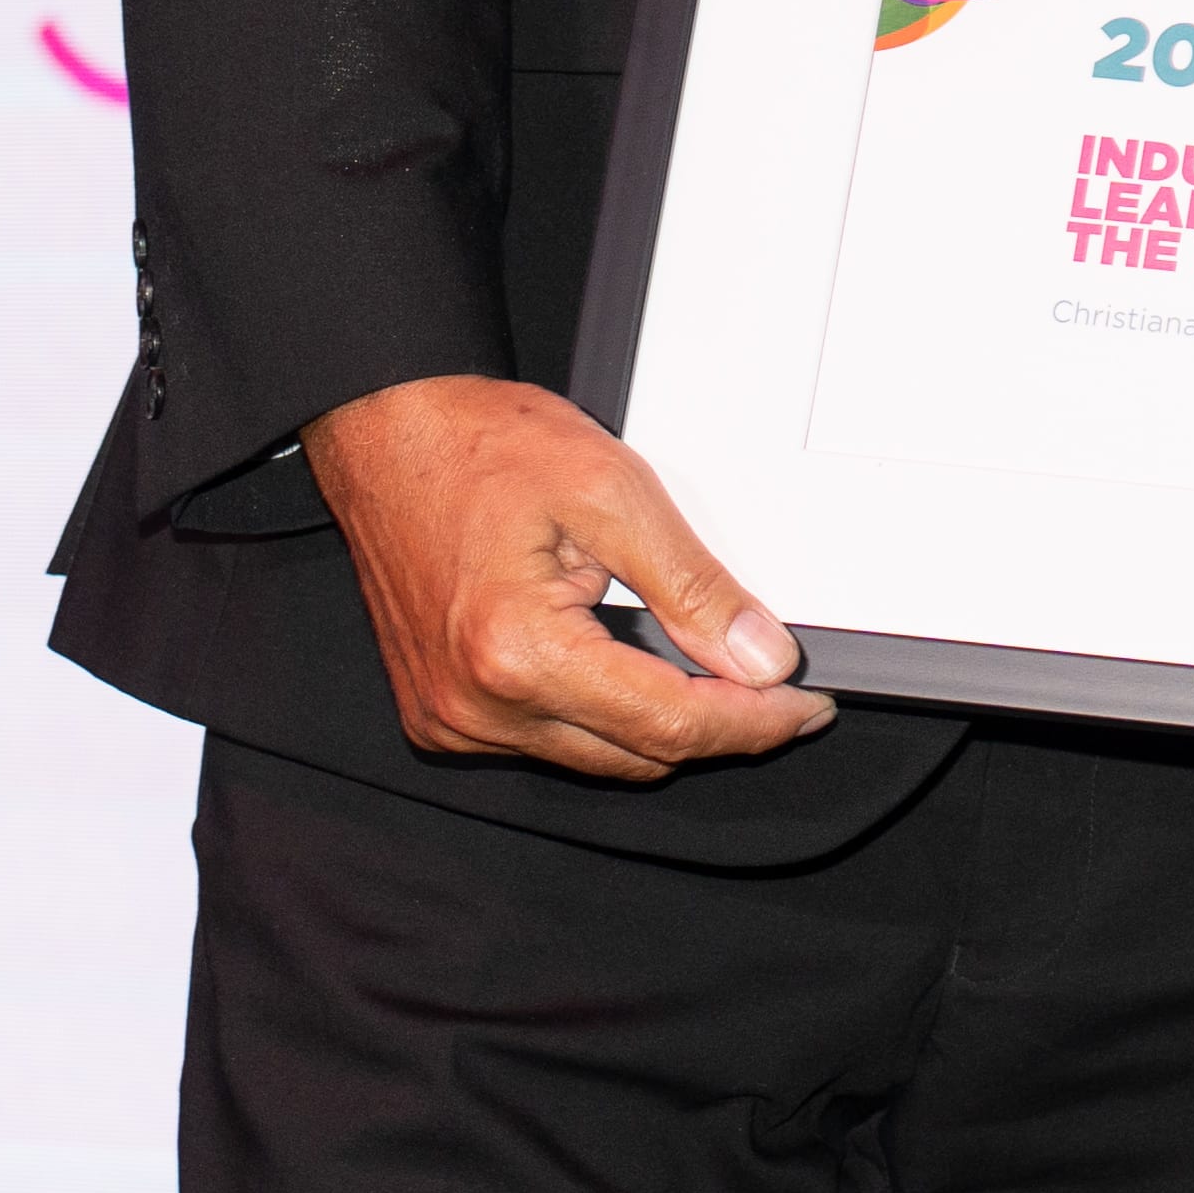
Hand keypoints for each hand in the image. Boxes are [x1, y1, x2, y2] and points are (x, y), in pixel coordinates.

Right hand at [309, 373, 834, 783]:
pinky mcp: (440, 714)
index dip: (755, 723)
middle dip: (718, 725)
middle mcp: (475, 706)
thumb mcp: (613, 492)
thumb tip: (760, 657)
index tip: (805, 707)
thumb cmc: (479, 447)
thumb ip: (693, 585)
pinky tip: (628, 665)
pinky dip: (600, 714)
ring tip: (704, 665)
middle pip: (638, 755)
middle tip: (772, 682)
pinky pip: (546, 741)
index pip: (669, 726)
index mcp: (516, 655)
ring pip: (596, 757)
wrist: (387, 435)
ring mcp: (451, 719)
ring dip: (658, 723)